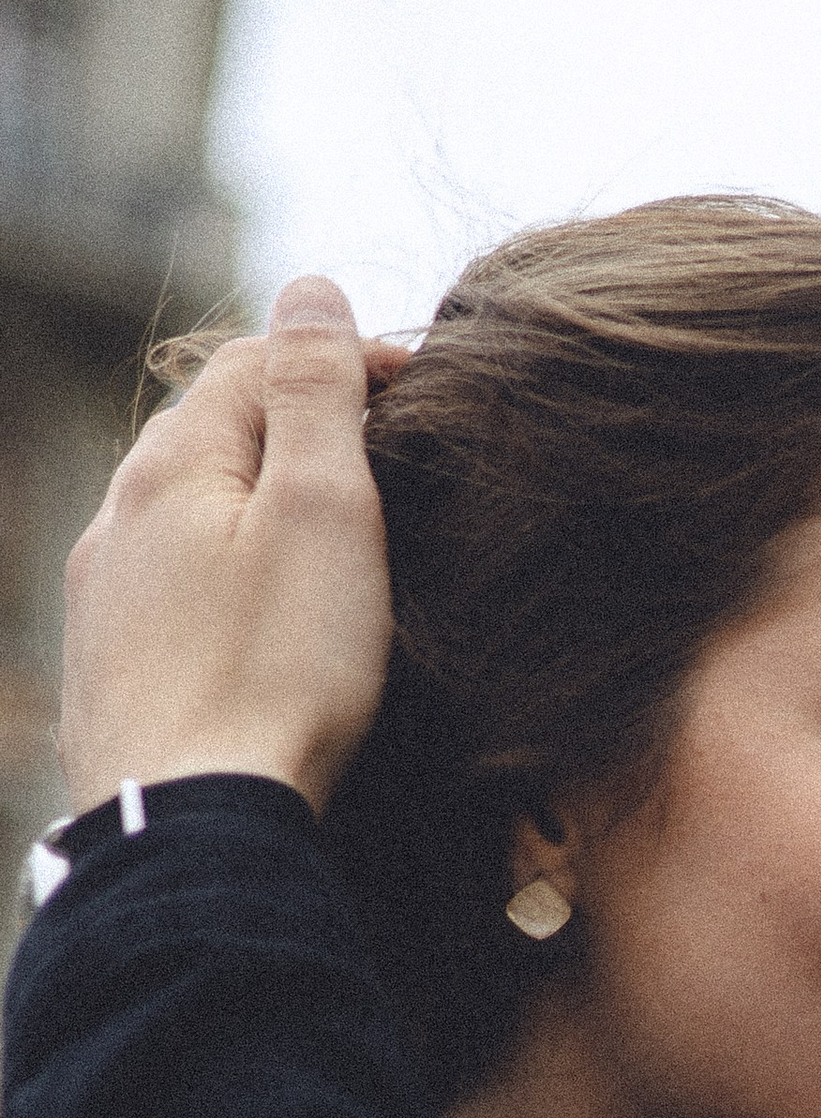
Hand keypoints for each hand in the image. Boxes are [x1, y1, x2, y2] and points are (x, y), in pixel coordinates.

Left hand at [58, 280, 401, 816]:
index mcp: (167, 467)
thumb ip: (316, 396)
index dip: (342, 360)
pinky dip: (228, 582)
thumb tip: (310, 285)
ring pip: (187, 519)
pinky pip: (173, 594)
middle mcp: (114, 521)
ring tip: (336, 549)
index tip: (422, 393)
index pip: (253, 363)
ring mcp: (101, 603)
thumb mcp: (324, 511)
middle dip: (297, 433)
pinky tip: (268, 627)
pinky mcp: (109, 676)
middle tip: (389, 465)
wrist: (193, 832)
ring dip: (258, 511)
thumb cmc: (278, 672)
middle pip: (212, 437)